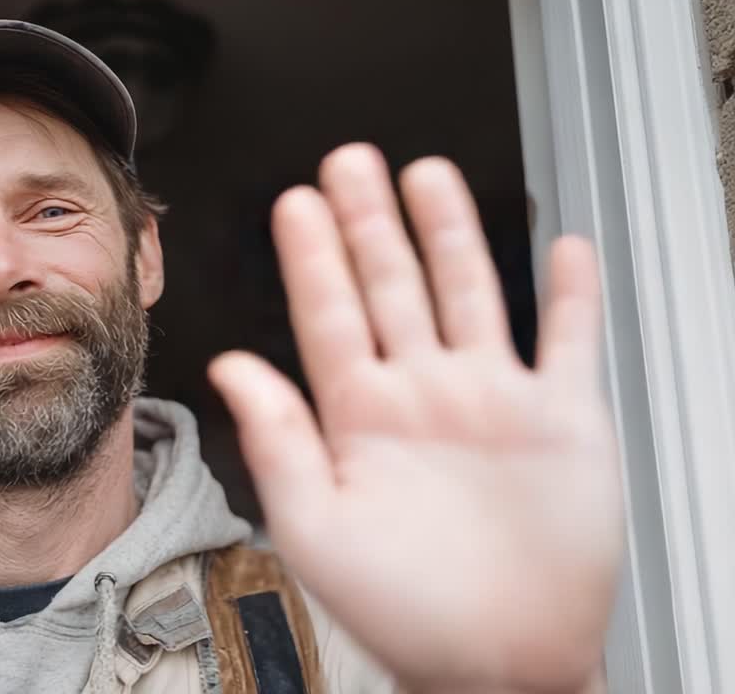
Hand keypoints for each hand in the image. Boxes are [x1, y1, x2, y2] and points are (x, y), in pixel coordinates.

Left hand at [209, 144, 622, 691]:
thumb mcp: (317, 526)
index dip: (311, 255)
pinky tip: (562, 248)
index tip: (296, 201)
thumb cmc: (403, 610)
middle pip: (391, 285)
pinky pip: (570, 339)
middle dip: (371, 220)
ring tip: (428, 175)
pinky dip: (571, 293)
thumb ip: (275, 440)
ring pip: (468, 292)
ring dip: (451, 233)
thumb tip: (230, 365)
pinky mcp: (562, 419)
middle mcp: (421, 396)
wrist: (499, 661)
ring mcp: (491, 402)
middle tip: (350, 159)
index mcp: (359, 417)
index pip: (327, 314)